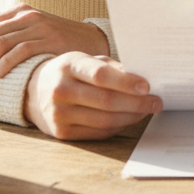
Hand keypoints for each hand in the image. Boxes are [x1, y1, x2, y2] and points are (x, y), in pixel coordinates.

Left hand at [0, 3, 109, 87]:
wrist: (93, 41)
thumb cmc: (57, 38)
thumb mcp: (29, 26)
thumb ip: (2, 22)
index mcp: (17, 11)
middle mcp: (26, 15)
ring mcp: (39, 26)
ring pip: (0, 43)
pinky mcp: (51, 39)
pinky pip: (21, 50)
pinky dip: (5, 63)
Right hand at [24, 52, 162, 139]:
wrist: (36, 91)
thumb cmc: (72, 73)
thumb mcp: (87, 61)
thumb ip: (112, 68)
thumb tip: (142, 78)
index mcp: (68, 66)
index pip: (100, 75)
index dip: (126, 82)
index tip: (147, 87)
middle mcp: (60, 90)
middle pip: (106, 101)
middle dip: (136, 103)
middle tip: (156, 102)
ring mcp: (59, 114)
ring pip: (104, 120)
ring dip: (131, 117)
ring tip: (147, 111)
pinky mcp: (62, 133)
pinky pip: (98, 133)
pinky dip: (118, 126)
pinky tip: (129, 119)